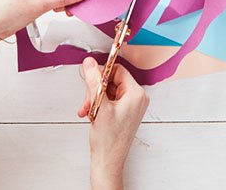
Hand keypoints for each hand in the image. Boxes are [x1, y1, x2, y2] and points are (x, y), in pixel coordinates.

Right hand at [78, 58, 147, 189]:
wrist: (108, 162)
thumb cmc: (108, 140)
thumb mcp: (98, 106)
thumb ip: (93, 82)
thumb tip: (90, 64)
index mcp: (136, 94)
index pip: (118, 70)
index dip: (102, 74)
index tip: (89, 78)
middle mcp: (137, 98)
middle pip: (113, 81)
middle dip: (96, 90)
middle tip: (87, 101)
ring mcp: (132, 106)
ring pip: (109, 91)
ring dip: (95, 98)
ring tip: (88, 110)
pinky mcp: (125, 113)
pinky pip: (110, 100)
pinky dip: (99, 105)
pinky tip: (90, 113)